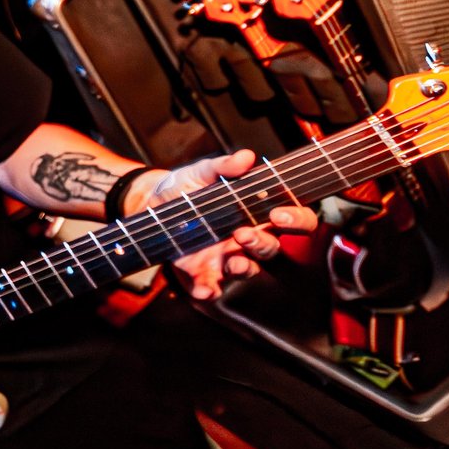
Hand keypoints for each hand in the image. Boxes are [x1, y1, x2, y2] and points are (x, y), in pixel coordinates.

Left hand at [140, 149, 318, 302]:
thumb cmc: (188, 185)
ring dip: (245, 269)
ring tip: (234, 263)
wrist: (152, 201)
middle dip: (262, 245)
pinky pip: (213, 286)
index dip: (296, 219)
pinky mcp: (204, 270)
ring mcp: (227, 256)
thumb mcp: (204, 172)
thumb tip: (246, 157)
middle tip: (243, 233)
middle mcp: (248, 237)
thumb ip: (224, 166)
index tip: (279, 214)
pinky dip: (210, 290)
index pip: (294, 219)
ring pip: (249, 269)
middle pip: (272, 249)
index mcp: (257, 212)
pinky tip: (204, 289)